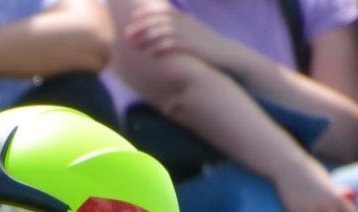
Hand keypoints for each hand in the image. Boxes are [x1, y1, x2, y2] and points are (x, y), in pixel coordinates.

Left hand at [123, 2, 237, 68]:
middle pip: (160, 20)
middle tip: (127, 35)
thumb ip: (179, 29)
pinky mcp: (195, 47)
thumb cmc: (207, 46)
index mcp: (186, 19)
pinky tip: (152, 53)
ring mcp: (191, 35)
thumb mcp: (193, 33)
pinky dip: (162, 47)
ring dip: (148, 37)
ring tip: (136, 45)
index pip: (163, 11)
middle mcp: (187, 24)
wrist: (229, 55)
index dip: (147, 13)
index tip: (132, 18)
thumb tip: (161, 31)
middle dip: (142, 26)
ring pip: (165, 31)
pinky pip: (176, 44)